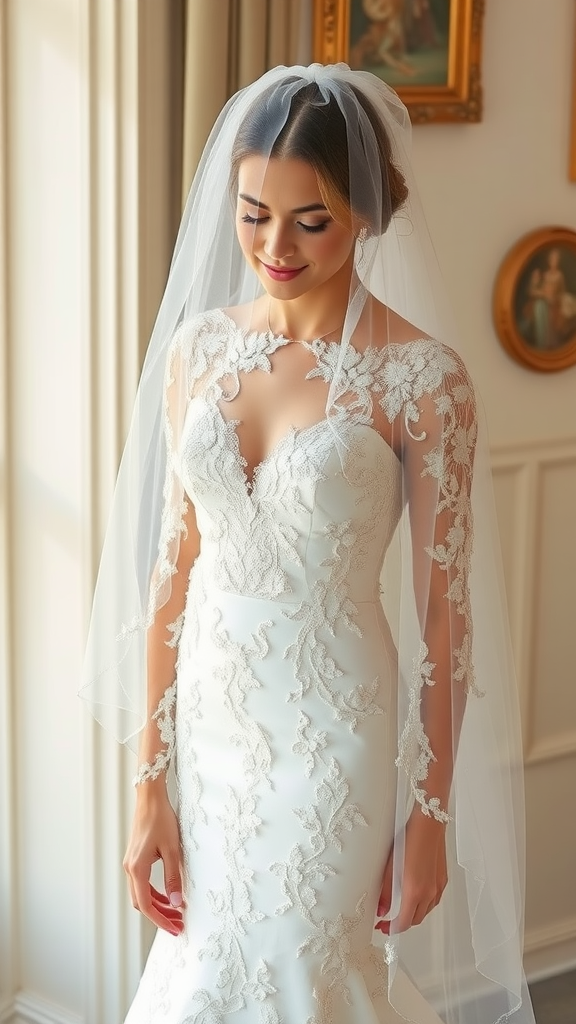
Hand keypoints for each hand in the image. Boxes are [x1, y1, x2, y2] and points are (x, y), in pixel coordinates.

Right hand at [123, 780, 184, 935]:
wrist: (150, 798)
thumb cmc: (161, 820)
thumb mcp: (172, 849)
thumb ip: (173, 877)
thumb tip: (176, 903)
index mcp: (137, 869)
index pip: (146, 905)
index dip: (161, 920)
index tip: (175, 929)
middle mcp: (130, 869)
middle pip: (142, 903)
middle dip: (160, 916)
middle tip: (179, 925)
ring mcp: (131, 864)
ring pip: (141, 894)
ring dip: (158, 905)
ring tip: (177, 913)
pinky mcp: (136, 858)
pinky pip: (143, 883)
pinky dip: (155, 893)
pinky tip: (168, 895)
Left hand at [375, 809, 447, 934]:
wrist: (429, 822)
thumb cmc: (408, 838)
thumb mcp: (390, 865)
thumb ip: (385, 891)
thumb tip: (381, 910)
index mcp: (414, 891)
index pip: (403, 922)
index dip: (391, 929)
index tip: (382, 927)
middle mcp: (429, 893)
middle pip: (415, 919)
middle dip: (401, 924)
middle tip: (387, 921)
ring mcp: (438, 886)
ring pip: (425, 911)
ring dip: (412, 915)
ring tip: (399, 909)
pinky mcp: (443, 879)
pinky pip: (433, 900)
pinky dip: (423, 905)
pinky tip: (415, 896)